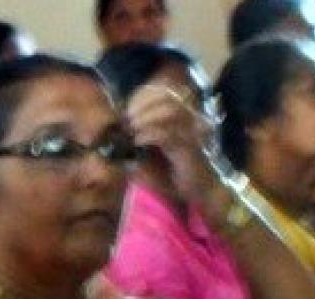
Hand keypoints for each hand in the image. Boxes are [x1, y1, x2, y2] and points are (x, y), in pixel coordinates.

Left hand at [124, 83, 223, 207]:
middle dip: (141, 106)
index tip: (126, 108)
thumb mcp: (149, 156)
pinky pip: (170, 134)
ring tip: (131, 130)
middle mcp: (190, 118)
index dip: (144, 95)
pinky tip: (138, 142)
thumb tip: (115, 130)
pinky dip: (150, 135)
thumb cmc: (174, 174)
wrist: (199, 191)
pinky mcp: (191, 147)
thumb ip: (135, 140)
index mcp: (182, 115)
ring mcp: (192, 131)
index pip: (165, 91)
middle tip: (126, 121)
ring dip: (145, 118)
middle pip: (167, 97)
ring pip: (170, 111)